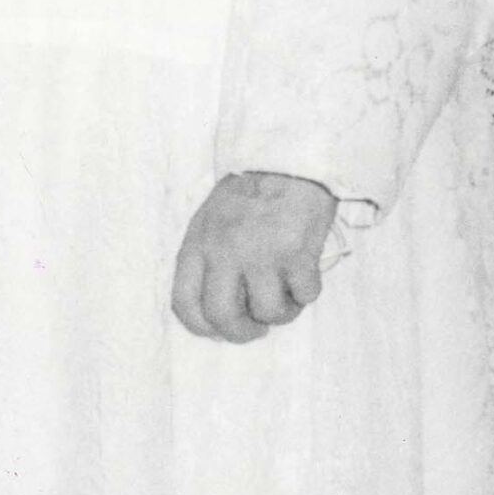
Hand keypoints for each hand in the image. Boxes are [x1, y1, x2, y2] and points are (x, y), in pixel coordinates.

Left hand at [172, 171, 338, 343]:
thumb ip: (207, 260)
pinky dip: (308, 292)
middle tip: (258, 328)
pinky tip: (305, 274)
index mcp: (198, 245)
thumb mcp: (210, 222)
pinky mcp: (297, 253)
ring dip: (283, 312)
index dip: (202, 326)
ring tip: (287, 295)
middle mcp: (225, 252)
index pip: (185, 303)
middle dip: (242, 332)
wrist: (286, 161)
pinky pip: (305, 295)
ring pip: (269, 312)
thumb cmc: (248, 194)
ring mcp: (261, 254)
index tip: (219, 329)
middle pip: (223, 317)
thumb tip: (217, 309)